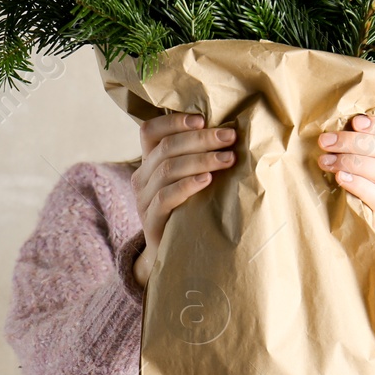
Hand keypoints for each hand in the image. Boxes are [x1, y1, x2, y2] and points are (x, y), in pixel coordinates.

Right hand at [129, 112, 236, 290]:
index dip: (173, 121)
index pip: (150, 131)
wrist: (174, 254)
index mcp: (148, 161)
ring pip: (167, 169)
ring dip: (200, 160)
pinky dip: (187, 185)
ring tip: (228, 159)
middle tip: (229, 137)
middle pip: (166, 148)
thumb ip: (198, 157)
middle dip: (200, 139)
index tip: (203, 120)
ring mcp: (143, 199)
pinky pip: (165, 196)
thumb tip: (233, 131)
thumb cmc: (190, 210)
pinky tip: (207, 180)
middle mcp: (141, 177)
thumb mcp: (189, 180)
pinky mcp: (151, 221)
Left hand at [317, 113, 374, 236]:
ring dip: (352, 161)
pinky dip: (357, 183)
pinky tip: (340, 179)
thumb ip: (348, 143)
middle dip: (354, 141)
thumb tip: (327, 123)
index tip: (356, 121)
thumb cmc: (344, 186)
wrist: (351, 228)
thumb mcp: (349, 161)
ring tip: (326, 162)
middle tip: (325, 142)